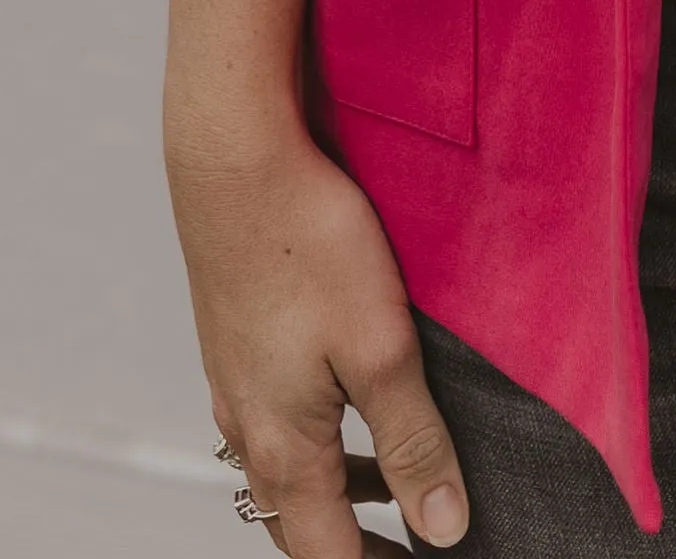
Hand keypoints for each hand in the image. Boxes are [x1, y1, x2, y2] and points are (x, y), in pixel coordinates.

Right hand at [169, 115, 468, 552]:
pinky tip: (346, 399)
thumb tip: (443, 530)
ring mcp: (234, 381)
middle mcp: (248, 426)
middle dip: (357, 544)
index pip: (329, 557)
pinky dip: (315, 435)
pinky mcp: (235, 340)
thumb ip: (413, 441)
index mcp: (284, 446)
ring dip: (337, 489)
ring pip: (284, 467)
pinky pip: (273, 416)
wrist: (233, 157)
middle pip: (298, 523)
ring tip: (393, 480)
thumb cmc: (306, 241)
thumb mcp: (381, 345)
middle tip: (415, 541)